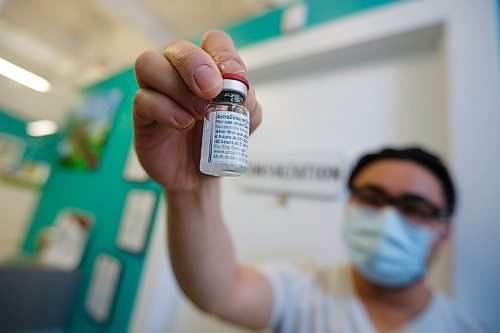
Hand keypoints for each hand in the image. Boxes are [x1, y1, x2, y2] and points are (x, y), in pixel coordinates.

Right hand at [133, 30, 261, 191]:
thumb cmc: (217, 145)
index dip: (222, 53)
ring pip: (149, 63)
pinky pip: (143, 98)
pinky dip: (165, 109)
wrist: (200, 178)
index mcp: (208, 70)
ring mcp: (158, 91)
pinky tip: (183, 124)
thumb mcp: (242, 128)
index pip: (213, 42)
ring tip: (198, 114)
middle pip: (178, 47)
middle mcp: (180, 74)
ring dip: (177, 87)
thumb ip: (247, 107)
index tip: (232, 76)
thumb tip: (244, 91)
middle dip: (196, 64)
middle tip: (211, 91)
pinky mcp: (142, 114)